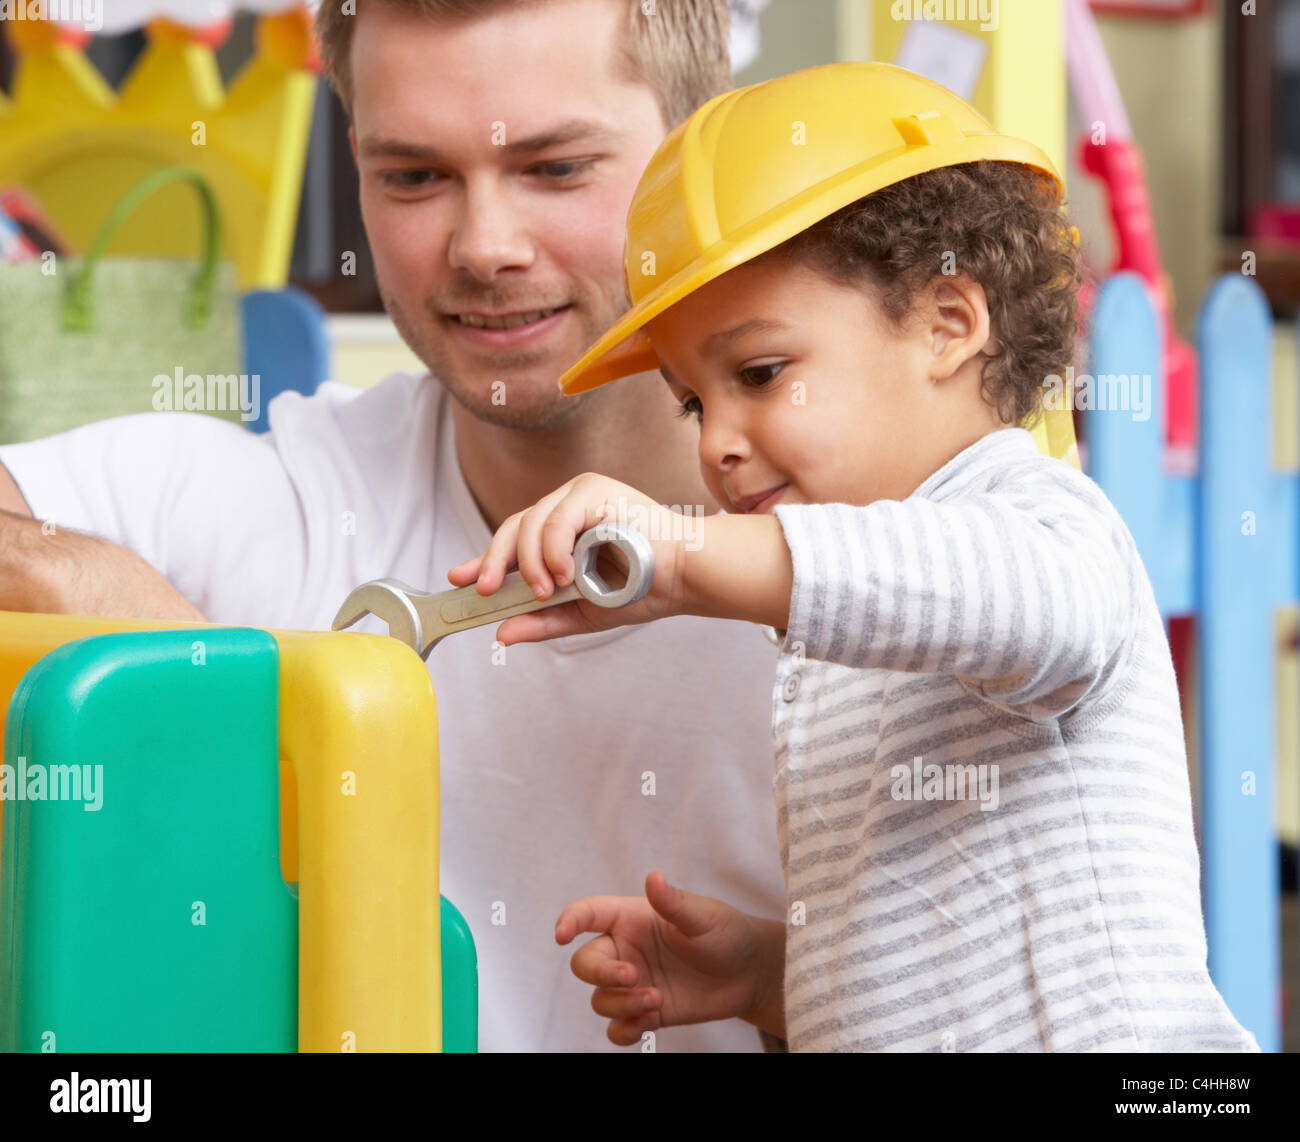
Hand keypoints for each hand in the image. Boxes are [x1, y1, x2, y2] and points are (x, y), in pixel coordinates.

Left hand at [446, 473, 692, 644]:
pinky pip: (556, 519)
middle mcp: (568, 506)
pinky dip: (552, 549)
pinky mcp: (594, 490)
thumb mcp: (583, 613)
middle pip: (514, 527)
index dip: (484, 559)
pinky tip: (563, 574)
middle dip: (494, 562)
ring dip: (529, 563)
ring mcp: (580, 494)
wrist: (685, 578)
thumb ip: (543, 621)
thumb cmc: (644, 589)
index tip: (457, 579)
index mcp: (565, 530)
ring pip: (530, 523)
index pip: (514, 539)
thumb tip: (501, 634)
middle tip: (485, 592)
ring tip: (546, 590)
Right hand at [554, 871, 785, 1045]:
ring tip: (657, 1000)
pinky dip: (625, 1030)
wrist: (749, 973)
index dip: (569, 921)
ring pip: (599, 999)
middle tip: (633, 976)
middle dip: (601, 973)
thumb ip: (674, 903)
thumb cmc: (725, 933)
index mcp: (631, 918)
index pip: (588, 914)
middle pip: (585, 964)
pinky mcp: (645, 1012)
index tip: (562, 935)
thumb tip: (653, 877)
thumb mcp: (703, 916)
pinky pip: (616, 1028)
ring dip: (620, 1004)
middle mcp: (625, 950)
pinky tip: (649, 1023)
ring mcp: (633, 983)